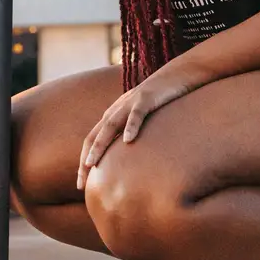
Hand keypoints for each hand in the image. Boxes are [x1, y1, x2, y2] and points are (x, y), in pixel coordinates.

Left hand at [76, 63, 201, 189]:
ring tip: (92, 164)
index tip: (81, 185)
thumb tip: (129, 161)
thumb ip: (132, 134)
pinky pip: (137, 113)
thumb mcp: (144, 119)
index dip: (84, 161)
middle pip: (95, 135)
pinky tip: (128, 140)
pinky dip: (131, 126)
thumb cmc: (163, 101)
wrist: (180, 74)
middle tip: (80, 184)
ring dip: (99, 145)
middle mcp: (118, 109)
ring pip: (109, 124)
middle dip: (85, 160)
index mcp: (115, 115)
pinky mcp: (147, 98)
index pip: (92, 140)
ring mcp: (131, 102)